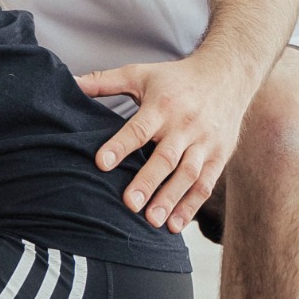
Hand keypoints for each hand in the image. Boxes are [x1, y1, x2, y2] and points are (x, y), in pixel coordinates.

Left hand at [74, 54, 250, 232]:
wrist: (227, 76)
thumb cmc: (175, 79)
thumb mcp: (141, 73)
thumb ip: (105, 81)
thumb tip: (71, 83)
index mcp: (162, 105)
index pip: (138, 128)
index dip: (120, 146)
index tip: (101, 163)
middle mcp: (185, 125)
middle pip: (165, 157)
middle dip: (148, 181)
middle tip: (129, 204)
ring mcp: (204, 142)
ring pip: (188, 174)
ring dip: (171, 199)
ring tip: (152, 221)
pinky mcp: (218, 156)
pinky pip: (206, 184)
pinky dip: (191, 206)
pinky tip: (175, 225)